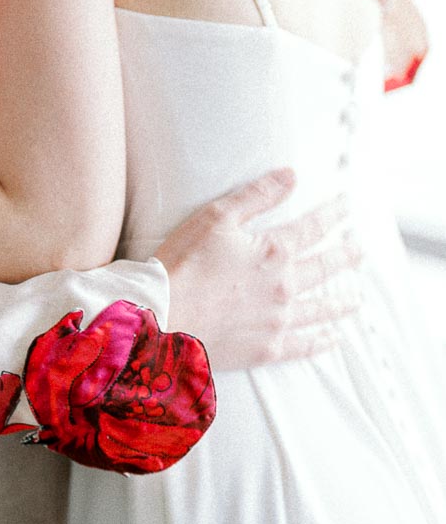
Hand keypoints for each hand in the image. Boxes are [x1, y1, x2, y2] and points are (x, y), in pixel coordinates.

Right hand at [154, 168, 362, 370]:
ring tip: (357, 297)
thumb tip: (291, 176)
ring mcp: (278, 320)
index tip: (347, 205)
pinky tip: (334, 338)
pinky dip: (322, 341)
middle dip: (345, 255)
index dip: (333, 214)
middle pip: (324, 267)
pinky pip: (304, 345)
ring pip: (322, 308)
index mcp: (274, 251)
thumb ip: (257, 196)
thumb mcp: (216, 217)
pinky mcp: (266, 348)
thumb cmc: (182, 262)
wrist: (163, 316)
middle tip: (359, 249)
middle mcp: (284, 286)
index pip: (313, 227)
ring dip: (342, 301)